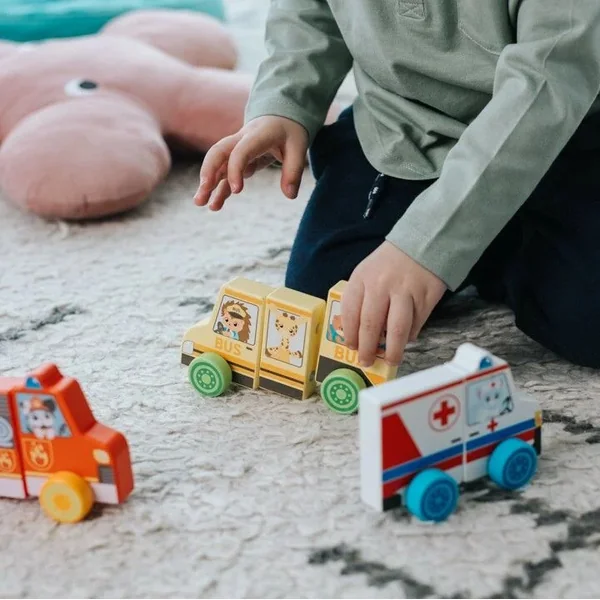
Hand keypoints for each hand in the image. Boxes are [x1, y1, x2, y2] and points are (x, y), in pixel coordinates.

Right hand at [193, 115, 308, 209]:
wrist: (281, 116)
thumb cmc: (290, 130)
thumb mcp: (299, 147)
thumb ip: (294, 170)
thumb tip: (290, 195)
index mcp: (257, 135)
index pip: (240, 151)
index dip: (235, 169)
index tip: (237, 191)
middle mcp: (241, 140)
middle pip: (218, 152)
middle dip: (209, 171)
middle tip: (203, 191)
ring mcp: (236, 150)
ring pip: (217, 165)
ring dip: (207, 183)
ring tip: (199, 203)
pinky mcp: (237, 160)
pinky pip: (225, 175)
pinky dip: (219, 189)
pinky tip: (214, 205)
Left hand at [341, 241, 446, 366]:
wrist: (422, 244)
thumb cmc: (389, 265)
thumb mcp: (367, 273)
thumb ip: (360, 299)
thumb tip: (358, 335)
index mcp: (362, 278)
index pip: (350, 312)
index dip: (350, 334)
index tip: (352, 347)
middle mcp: (381, 285)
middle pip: (370, 324)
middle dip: (367, 348)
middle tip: (367, 361)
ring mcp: (404, 291)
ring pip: (396, 329)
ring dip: (392, 350)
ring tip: (390, 360)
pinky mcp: (425, 297)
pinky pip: (416, 324)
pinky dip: (410, 336)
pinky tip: (406, 339)